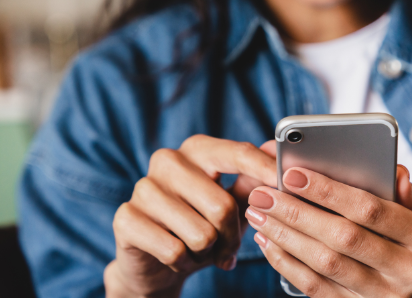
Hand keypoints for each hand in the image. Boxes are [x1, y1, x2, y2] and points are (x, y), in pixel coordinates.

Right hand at [105, 136, 276, 297]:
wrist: (154, 263)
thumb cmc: (200, 226)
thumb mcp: (232, 203)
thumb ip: (254, 180)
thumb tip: (277, 152)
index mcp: (197, 149)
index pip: (238, 153)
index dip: (265, 170)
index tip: (286, 184)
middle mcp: (168, 160)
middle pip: (223, 205)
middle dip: (232, 237)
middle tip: (228, 248)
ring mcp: (143, 187)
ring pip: (201, 233)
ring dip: (207, 253)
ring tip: (199, 250)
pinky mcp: (126, 218)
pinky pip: (174, 250)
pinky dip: (184, 263)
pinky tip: (178, 258)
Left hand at [246, 147, 411, 297]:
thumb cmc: (411, 246)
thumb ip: (404, 194)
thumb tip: (396, 171)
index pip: (371, 209)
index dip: (329, 191)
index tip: (293, 174)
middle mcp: (408, 271)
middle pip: (343, 237)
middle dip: (297, 212)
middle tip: (263, 194)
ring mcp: (383, 296)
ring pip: (325, 264)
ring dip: (285, 236)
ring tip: (259, 214)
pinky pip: (315, 288)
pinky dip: (287, 263)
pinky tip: (269, 241)